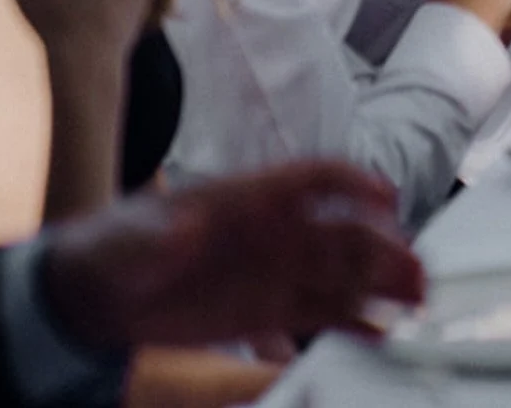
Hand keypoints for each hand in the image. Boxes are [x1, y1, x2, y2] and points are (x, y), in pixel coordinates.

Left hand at [40, 161, 423, 349]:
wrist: (94, 295)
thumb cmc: (111, 250)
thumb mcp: (123, 245)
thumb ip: (154, 240)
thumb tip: (184, 231)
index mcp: (249, 197)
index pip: (315, 178)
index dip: (353, 183)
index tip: (385, 198)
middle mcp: (275, 230)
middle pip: (343, 229)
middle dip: (382, 245)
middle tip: (415, 269)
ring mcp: (277, 269)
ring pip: (344, 270)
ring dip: (381, 280)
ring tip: (416, 299)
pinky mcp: (269, 309)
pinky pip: (323, 311)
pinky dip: (355, 320)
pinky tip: (381, 332)